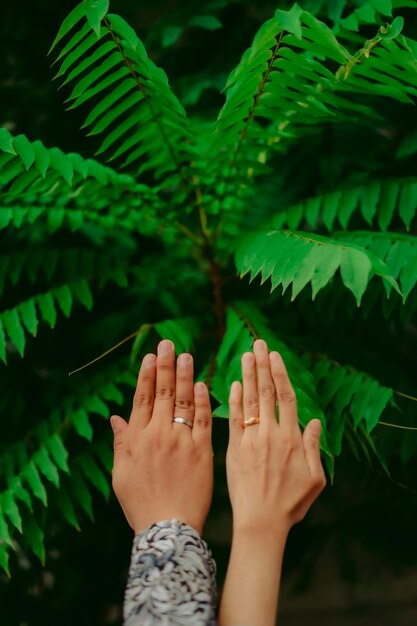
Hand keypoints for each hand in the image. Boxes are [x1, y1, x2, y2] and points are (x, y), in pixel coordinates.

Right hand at [110, 339, 212, 534]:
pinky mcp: (202, 451)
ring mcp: (182, 441)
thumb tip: (115, 418)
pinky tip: (203, 384)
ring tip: (186, 356)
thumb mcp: (121, 474)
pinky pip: (204, 420)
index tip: (150, 356)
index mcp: (138, 438)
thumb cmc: (141, 503)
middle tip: (168, 344)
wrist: (169, 527)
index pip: (142, 398)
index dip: (147, 375)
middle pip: (163, 393)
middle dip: (165, 366)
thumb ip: (121, 443)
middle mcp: (159, 434)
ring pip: (184, 401)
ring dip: (185, 376)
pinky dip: (203, 401)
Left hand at [226, 339, 325, 535]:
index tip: (275, 355)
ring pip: (249, 401)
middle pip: (266, 393)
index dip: (280, 374)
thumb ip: (315, 448)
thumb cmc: (290, 503)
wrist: (261, 522)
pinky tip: (232, 383)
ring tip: (245, 355)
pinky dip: (233, 400)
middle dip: (262, 366)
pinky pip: (233, 420)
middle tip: (257, 344)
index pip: (286, 398)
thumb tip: (317, 423)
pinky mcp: (234, 449)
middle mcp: (271, 434)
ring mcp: (251, 440)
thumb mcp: (314, 478)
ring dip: (247, 376)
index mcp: (292, 439)